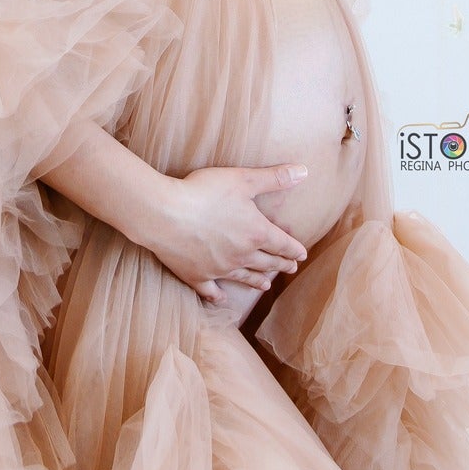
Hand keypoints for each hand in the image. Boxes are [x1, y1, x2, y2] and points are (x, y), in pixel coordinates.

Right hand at [142, 164, 310, 303]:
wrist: (164, 214)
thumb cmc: (204, 193)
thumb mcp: (243, 179)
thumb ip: (274, 178)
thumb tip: (304, 172)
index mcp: (256, 233)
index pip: (283, 244)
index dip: (294, 250)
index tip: (301, 255)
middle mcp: (242, 255)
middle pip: (267, 263)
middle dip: (281, 265)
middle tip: (290, 269)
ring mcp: (219, 269)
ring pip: (245, 278)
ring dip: (258, 282)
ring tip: (266, 285)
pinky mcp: (197, 276)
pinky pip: (211, 291)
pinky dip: (218, 295)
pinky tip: (222, 298)